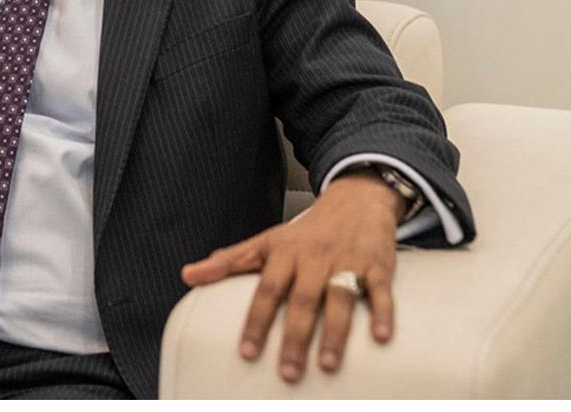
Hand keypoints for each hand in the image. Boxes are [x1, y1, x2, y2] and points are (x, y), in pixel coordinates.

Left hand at [180, 172, 402, 382]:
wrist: (355, 199)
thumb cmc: (305, 230)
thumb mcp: (265, 241)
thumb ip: (229, 261)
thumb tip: (187, 275)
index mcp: (284, 253)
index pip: (266, 289)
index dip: (256, 321)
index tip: (247, 352)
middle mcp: (314, 258)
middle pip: (302, 299)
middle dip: (294, 337)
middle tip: (287, 372)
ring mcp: (347, 262)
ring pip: (340, 298)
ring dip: (335, 333)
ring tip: (327, 365)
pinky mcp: (377, 265)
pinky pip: (381, 291)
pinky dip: (383, 313)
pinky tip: (380, 338)